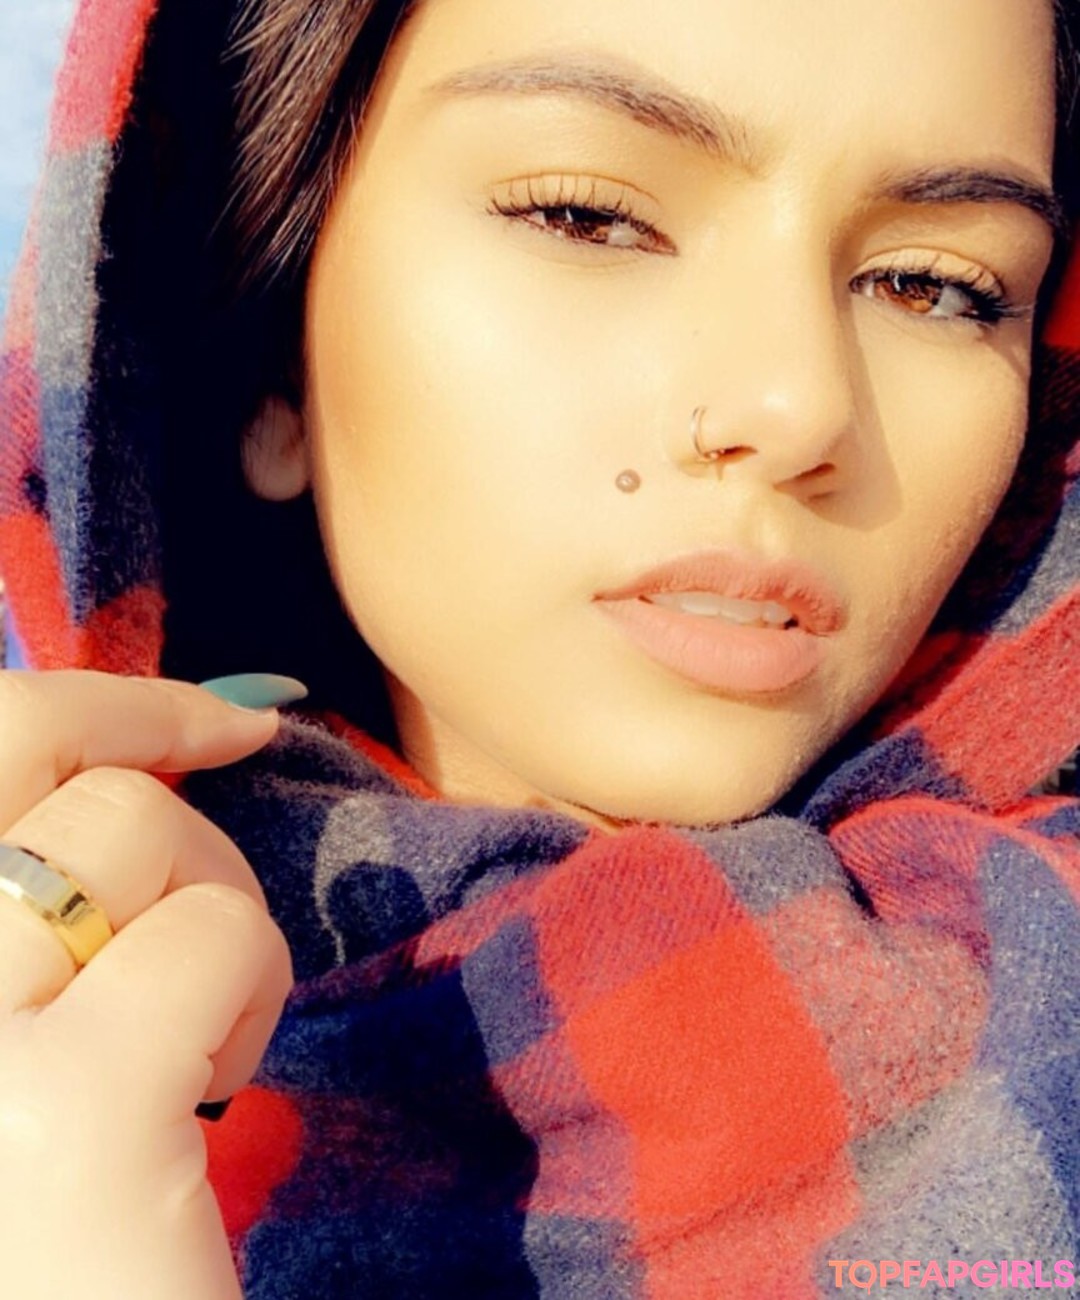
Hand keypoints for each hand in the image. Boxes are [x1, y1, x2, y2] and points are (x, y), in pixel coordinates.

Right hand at [0, 671, 293, 1299]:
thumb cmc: (55, 1221)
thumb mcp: (11, 1027)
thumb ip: (30, 903)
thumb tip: (176, 735)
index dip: (96, 704)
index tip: (215, 720)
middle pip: (25, 741)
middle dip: (159, 780)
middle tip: (212, 884)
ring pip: (131, 825)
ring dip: (212, 906)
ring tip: (194, 1036)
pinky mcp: (68, 1113)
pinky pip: (206, 930)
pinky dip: (248, 984)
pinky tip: (218, 1086)